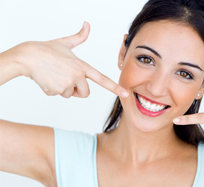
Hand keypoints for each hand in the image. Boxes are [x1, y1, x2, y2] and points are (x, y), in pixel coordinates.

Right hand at [14, 21, 128, 97]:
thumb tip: (87, 24)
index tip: (125, 93)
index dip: (114, 87)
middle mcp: (77, 76)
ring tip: (54, 75)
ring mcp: (67, 84)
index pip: (102, 78)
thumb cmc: (46, 50)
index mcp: (82, 66)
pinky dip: (53, 90)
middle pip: (85, 93)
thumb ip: (79, 37)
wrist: (27, 57)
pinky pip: (58, 95)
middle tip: (67, 79)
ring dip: (63, 89)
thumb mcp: (65, 43)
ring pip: (70, 94)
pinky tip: (47, 79)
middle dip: (78, 90)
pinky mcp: (56, 91)